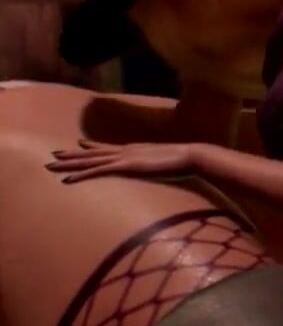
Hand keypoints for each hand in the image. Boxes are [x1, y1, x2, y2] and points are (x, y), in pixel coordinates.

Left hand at [47, 140, 195, 183]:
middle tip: (54, 155)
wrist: (187, 155)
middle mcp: (124, 150)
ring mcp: (123, 156)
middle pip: (92, 153)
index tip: (77, 145)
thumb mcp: (163, 162)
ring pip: (89, 160)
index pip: (106, 148)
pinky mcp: (125, 165)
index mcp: (133, 149)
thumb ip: (154, 162)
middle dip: (72, 155)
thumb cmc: (181, 162)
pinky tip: (68, 179)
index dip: (90, 147)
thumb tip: (155, 164)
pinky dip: (81, 174)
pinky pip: (98, 171)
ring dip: (69, 163)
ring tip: (52, 165)